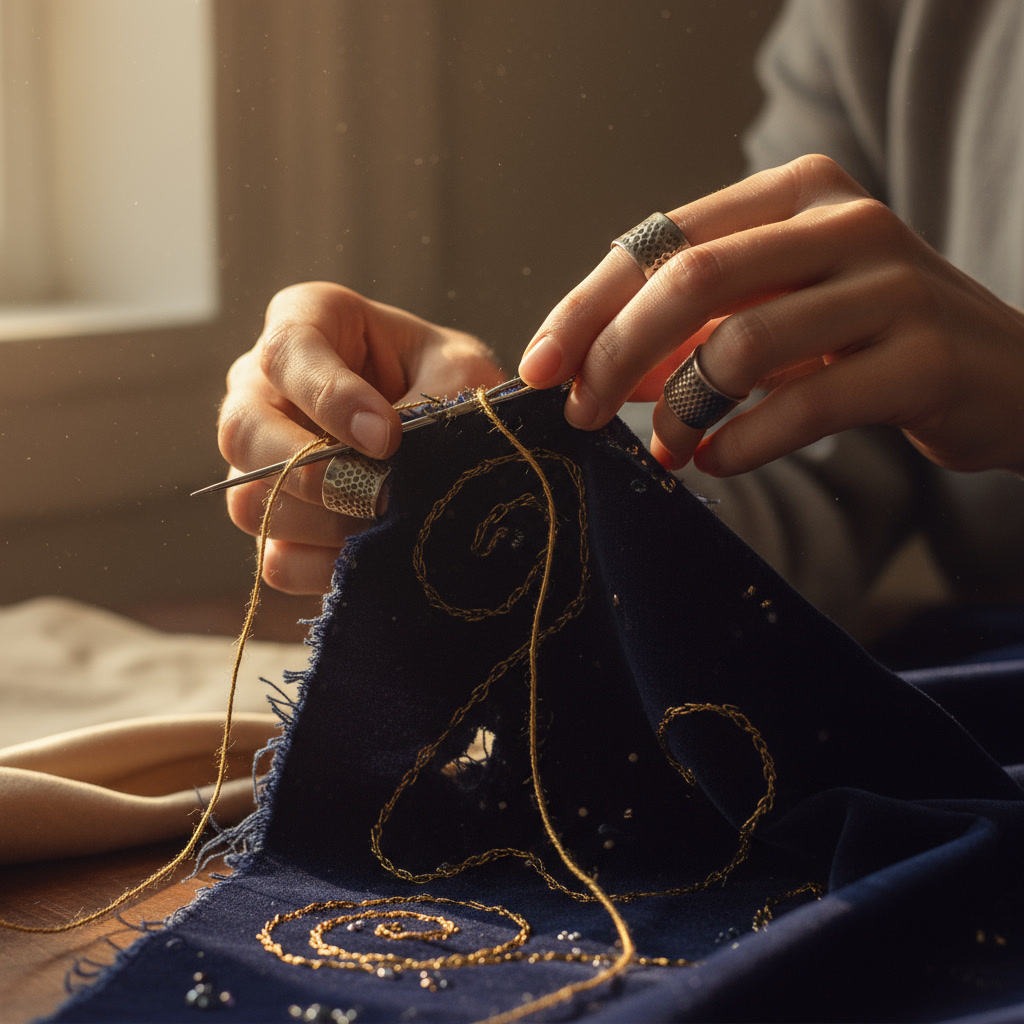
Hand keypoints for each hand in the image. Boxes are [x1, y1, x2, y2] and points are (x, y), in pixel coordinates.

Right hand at [218, 282, 501, 593]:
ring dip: (326, 523)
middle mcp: (263, 389)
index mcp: (306, 323)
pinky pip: (274, 559)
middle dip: (312, 471)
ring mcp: (258, 460)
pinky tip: (376, 554)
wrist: (458, 436)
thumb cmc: (450, 380)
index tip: (386, 437)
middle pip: (243, 432)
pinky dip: (327, 566)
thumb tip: (386, 468)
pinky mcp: (275, 521)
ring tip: (390, 522)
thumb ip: (428, 398)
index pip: (287, 352)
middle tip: (378, 492)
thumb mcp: (458, 370)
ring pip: (251, 502)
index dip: (331, 399)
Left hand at [517, 154, 1023, 478]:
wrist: (1009, 377)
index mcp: (794, 194)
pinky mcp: (924, 357)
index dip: (587, 306)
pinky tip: (717, 461)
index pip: (660, 241)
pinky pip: (804, 403)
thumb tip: (593, 373)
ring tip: (668, 447)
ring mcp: (891, 284)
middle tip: (579, 414)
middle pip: (691, 280)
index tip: (538, 367)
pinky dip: (741, 442)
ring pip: (743, 341)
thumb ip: (693, 330)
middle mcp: (843, 220)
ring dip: (681, 408)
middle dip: (614, 354)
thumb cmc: (869, 344)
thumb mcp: (778, 314)